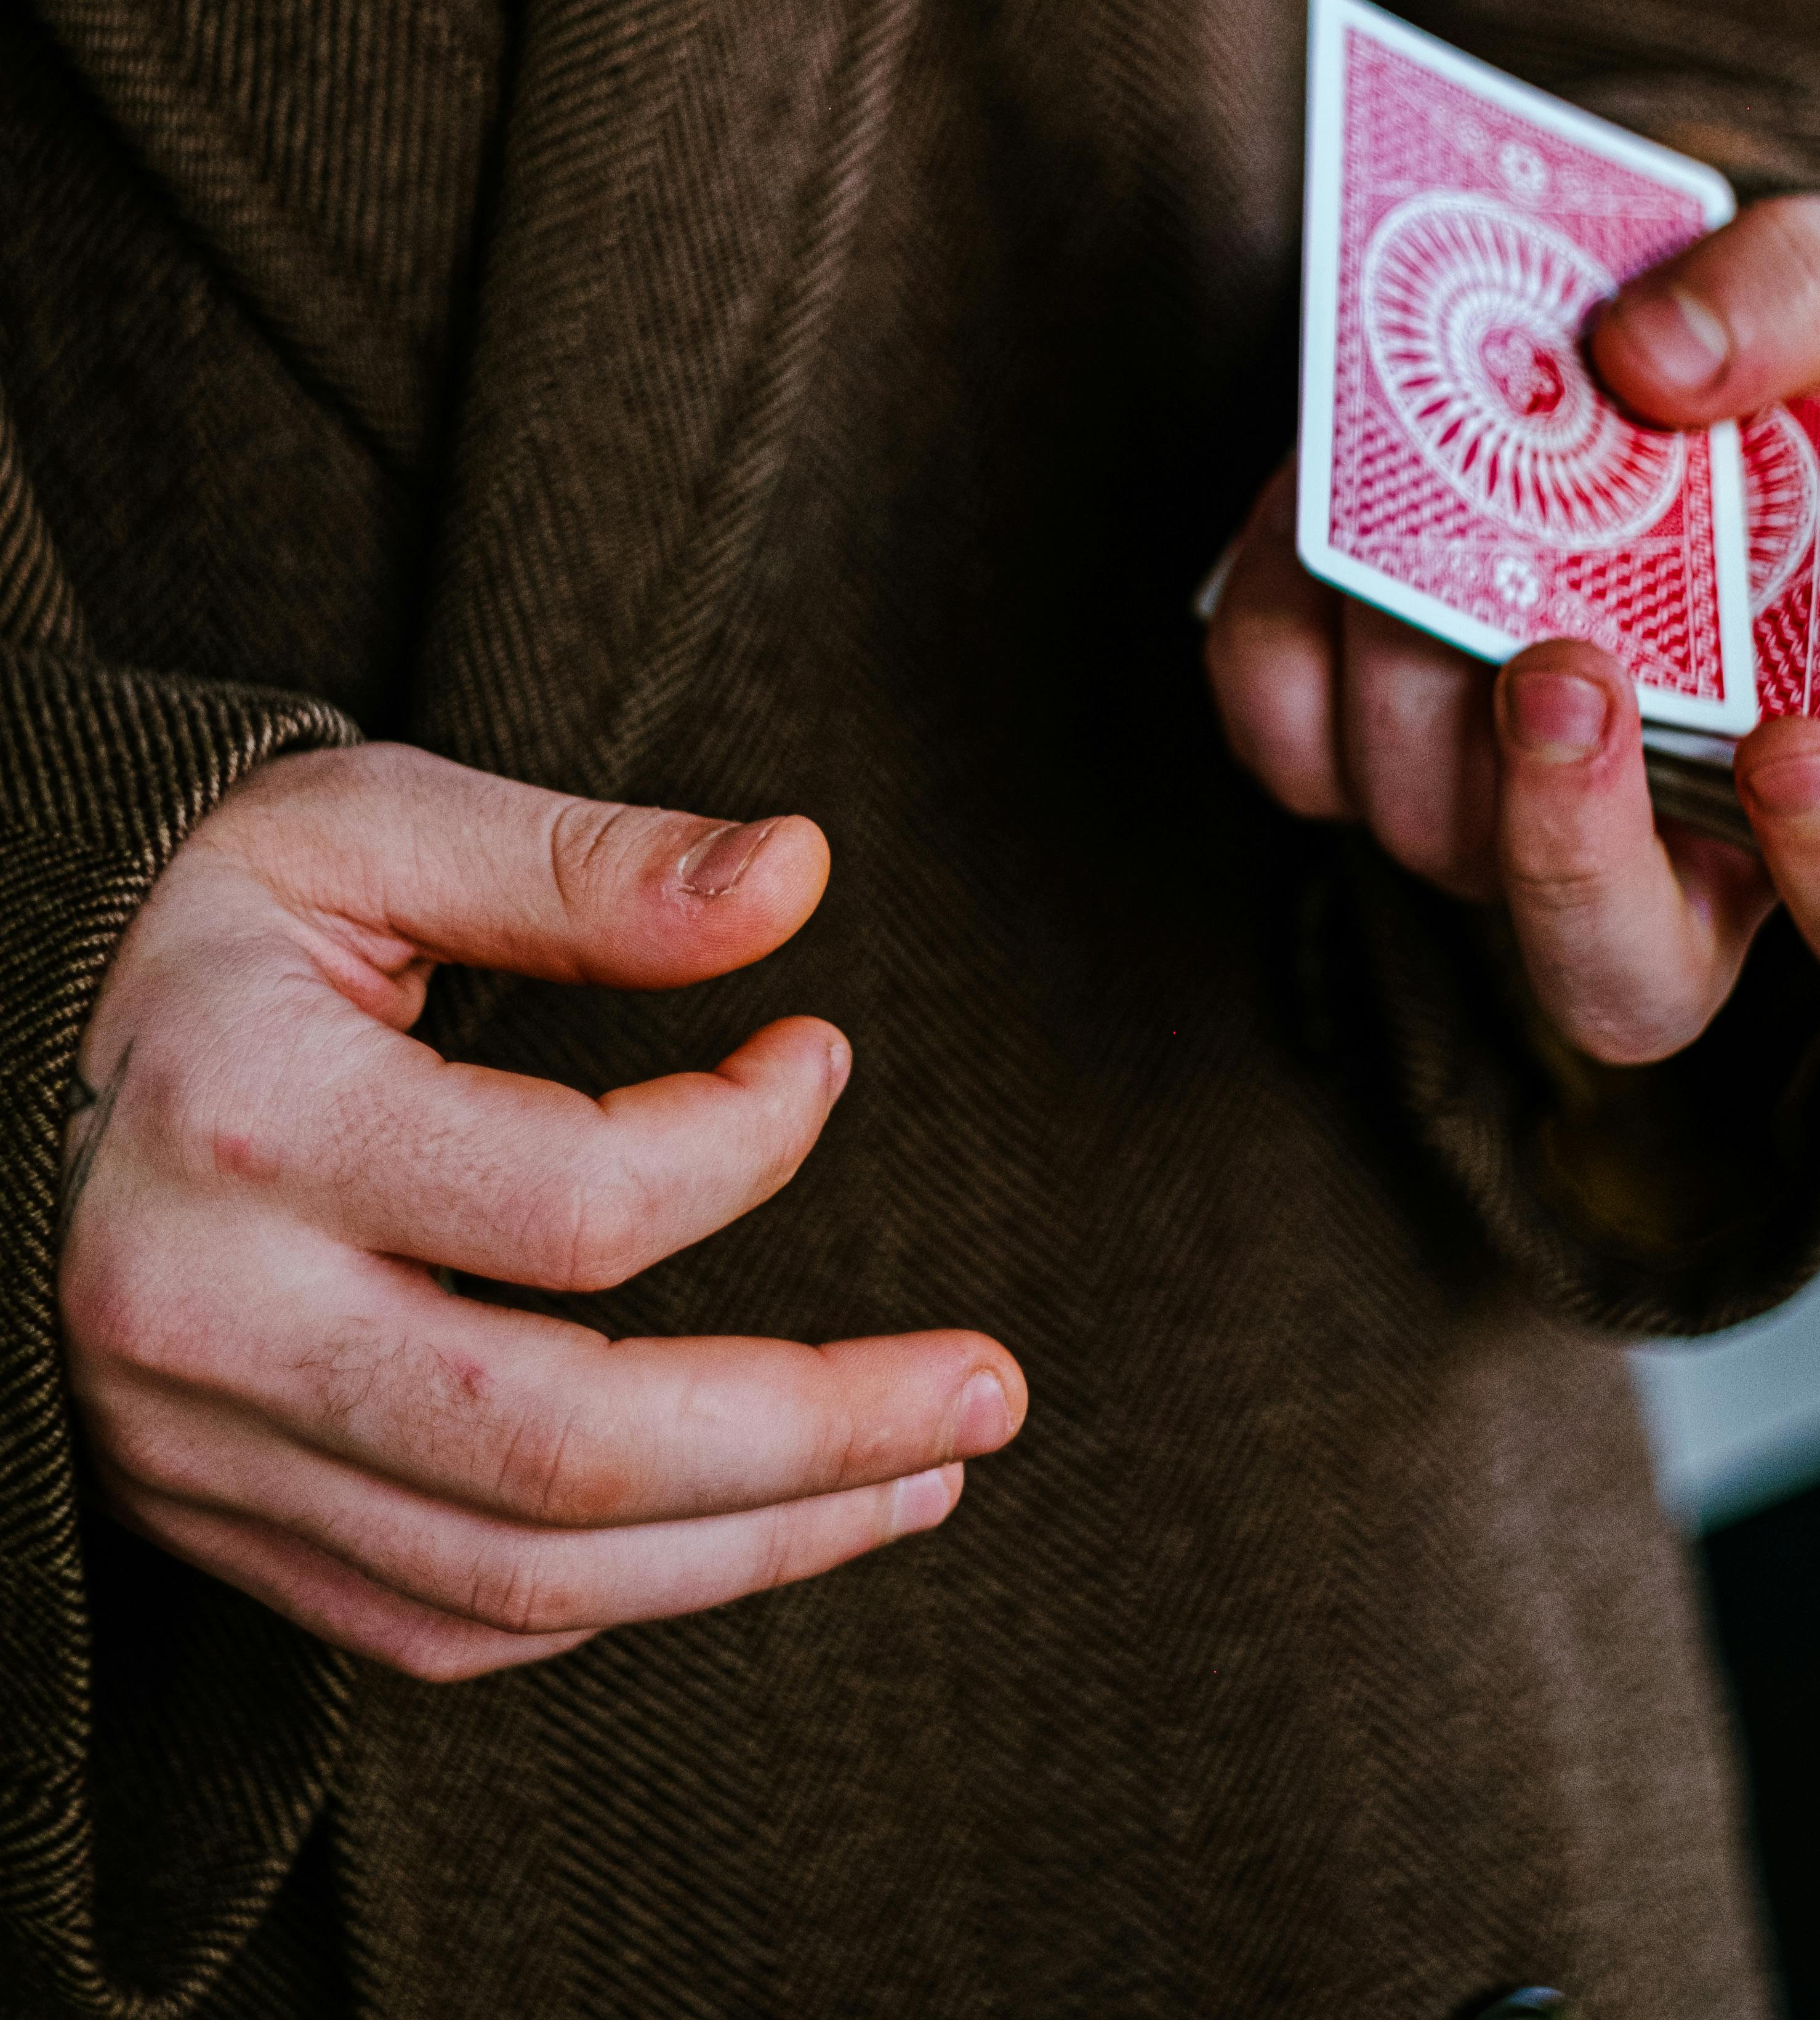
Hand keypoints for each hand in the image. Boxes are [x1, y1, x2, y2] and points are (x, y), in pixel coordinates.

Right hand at [58, 744, 1024, 1679]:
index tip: (821, 1055)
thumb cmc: (194, 919)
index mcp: (249, 1126)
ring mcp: (198, 1450)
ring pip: (518, 1576)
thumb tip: (797, 877)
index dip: (749, 1141)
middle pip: (566, 1447)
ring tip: (919, 1479)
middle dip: (817, 1436)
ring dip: (754, 1547)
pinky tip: (731, 1530)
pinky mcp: (207, 1518)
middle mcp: (208, 1323)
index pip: (571, 1208)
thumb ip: (583, 865)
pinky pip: (434, 1624)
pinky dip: (609, 1597)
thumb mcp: (365, 830)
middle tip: (990, 1394)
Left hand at [1207, 194, 1819, 1062]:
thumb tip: (1653, 365)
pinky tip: (1318, 501)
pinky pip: (1285, 743)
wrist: (1595, 326)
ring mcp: (1492, 816)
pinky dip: (1281, 624)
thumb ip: (1803, 301)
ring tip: (1431, 496)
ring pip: (1431, 840)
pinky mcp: (1343, 750)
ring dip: (1416, 678)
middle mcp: (1666, 841)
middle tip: (1561, 675)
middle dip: (1570, 841)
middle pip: (1617, 977)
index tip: (1798, 747)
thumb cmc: (1767, 357)